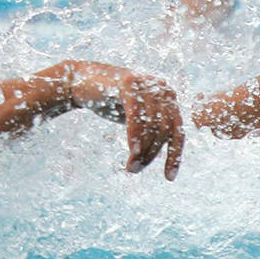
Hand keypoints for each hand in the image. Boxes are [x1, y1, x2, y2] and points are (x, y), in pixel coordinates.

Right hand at [62, 63, 184, 178]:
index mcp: (169, 97)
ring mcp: (147, 83)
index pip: (179, 131)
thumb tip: (156, 155)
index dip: (175, 155)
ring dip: (142, 151)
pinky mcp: (129, 83)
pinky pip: (137, 115)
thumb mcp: (136, 117)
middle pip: (165, 130)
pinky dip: (136, 135)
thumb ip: (150, 131)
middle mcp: (163, 88)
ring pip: (152, 125)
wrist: (81, 81)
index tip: (169, 178)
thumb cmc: (111, 102)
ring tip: (130, 167)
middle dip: (152, 155)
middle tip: (134, 170)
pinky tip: (133, 151)